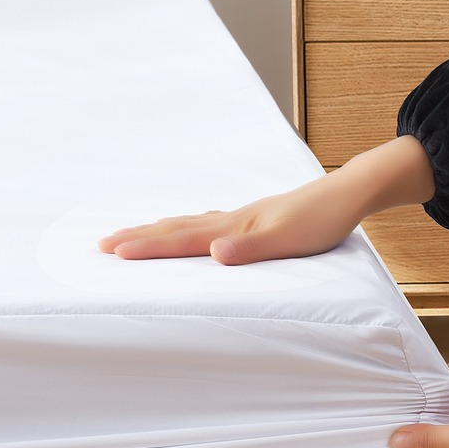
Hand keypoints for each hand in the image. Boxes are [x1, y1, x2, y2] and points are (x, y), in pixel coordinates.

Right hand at [98, 135, 435, 264]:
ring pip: (184, 224)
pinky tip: (182, 229)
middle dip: (135, 238)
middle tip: (100, 244)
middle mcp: (228, 222)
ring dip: (153, 232)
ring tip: (127, 236)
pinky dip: (180, 228)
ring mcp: (237, 219)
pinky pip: (201, 224)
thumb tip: (212, 255)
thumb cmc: (321, 221)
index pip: (180, 240)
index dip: (145, 248)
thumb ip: (251, 249)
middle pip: (172, 229)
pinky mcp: (248, 221)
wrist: (347, 192)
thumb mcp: (290, 240)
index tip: (112, 253)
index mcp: (233, 229)